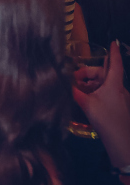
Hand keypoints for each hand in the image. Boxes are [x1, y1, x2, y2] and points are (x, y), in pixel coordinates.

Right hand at [73, 41, 129, 169]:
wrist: (122, 143)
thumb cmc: (106, 120)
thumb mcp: (88, 105)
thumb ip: (76, 93)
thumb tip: (63, 84)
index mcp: (113, 84)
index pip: (115, 64)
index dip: (114, 53)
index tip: (113, 42)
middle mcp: (119, 89)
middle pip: (105, 75)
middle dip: (90, 73)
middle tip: (75, 77)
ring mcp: (120, 99)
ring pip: (105, 85)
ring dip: (92, 84)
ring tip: (78, 89)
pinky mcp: (119, 109)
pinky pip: (107, 94)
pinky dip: (97, 93)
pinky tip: (87, 100)